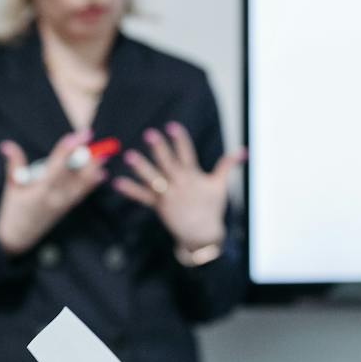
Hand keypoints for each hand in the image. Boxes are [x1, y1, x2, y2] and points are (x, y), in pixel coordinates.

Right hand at [0, 131, 105, 255]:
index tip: (78, 135)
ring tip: (103, 154)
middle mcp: (54, 197)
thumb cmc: (12, 212)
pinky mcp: (65, 209)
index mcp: (39, 191)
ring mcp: (62, 204)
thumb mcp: (10, 188)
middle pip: (73, 173)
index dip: (68, 149)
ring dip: (92, 168)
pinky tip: (101, 174)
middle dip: (83, 156)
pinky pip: (81, 194)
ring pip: (81, 183)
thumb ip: (13, 165)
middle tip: (93, 140)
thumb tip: (6, 145)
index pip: (57, 165)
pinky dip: (91, 184)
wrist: (17, 239)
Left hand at [111, 122, 245, 250]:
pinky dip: (130, 190)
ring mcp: (169, 195)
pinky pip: (142, 197)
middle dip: (160, 149)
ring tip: (129, 156)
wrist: (203, 235)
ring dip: (141, 167)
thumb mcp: (219, 185)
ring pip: (154, 179)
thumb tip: (244, 151)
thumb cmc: (211, 208)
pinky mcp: (159, 206)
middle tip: (149, 134)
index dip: (180, 140)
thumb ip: (227, 165)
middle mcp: (180, 184)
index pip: (187, 153)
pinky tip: (116, 182)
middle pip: (169, 163)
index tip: (171, 126)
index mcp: (194, 176)